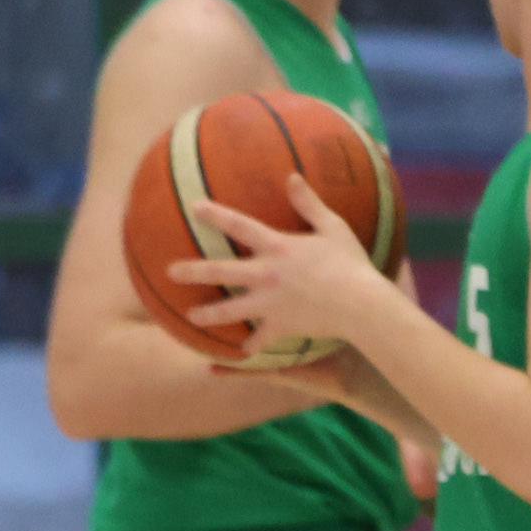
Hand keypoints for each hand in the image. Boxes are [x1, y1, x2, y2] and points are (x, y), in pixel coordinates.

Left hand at [174, 177, 399, 359]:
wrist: (360, 303)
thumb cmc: (350, 263)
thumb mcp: (333, 227)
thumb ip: (309, 204)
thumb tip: (292, 177)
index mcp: (277, 247)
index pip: (239, 225)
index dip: (215, 215)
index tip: (194, 208)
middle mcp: (265, 274)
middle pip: (220, 271)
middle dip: (193, 271)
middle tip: (171, 272)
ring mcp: (268, 303)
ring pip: (229, 310)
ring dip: (209, 314)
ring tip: (192, 317)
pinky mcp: (278, 326)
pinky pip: (260, 340)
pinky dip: (251, 347)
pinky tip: (241, 353)